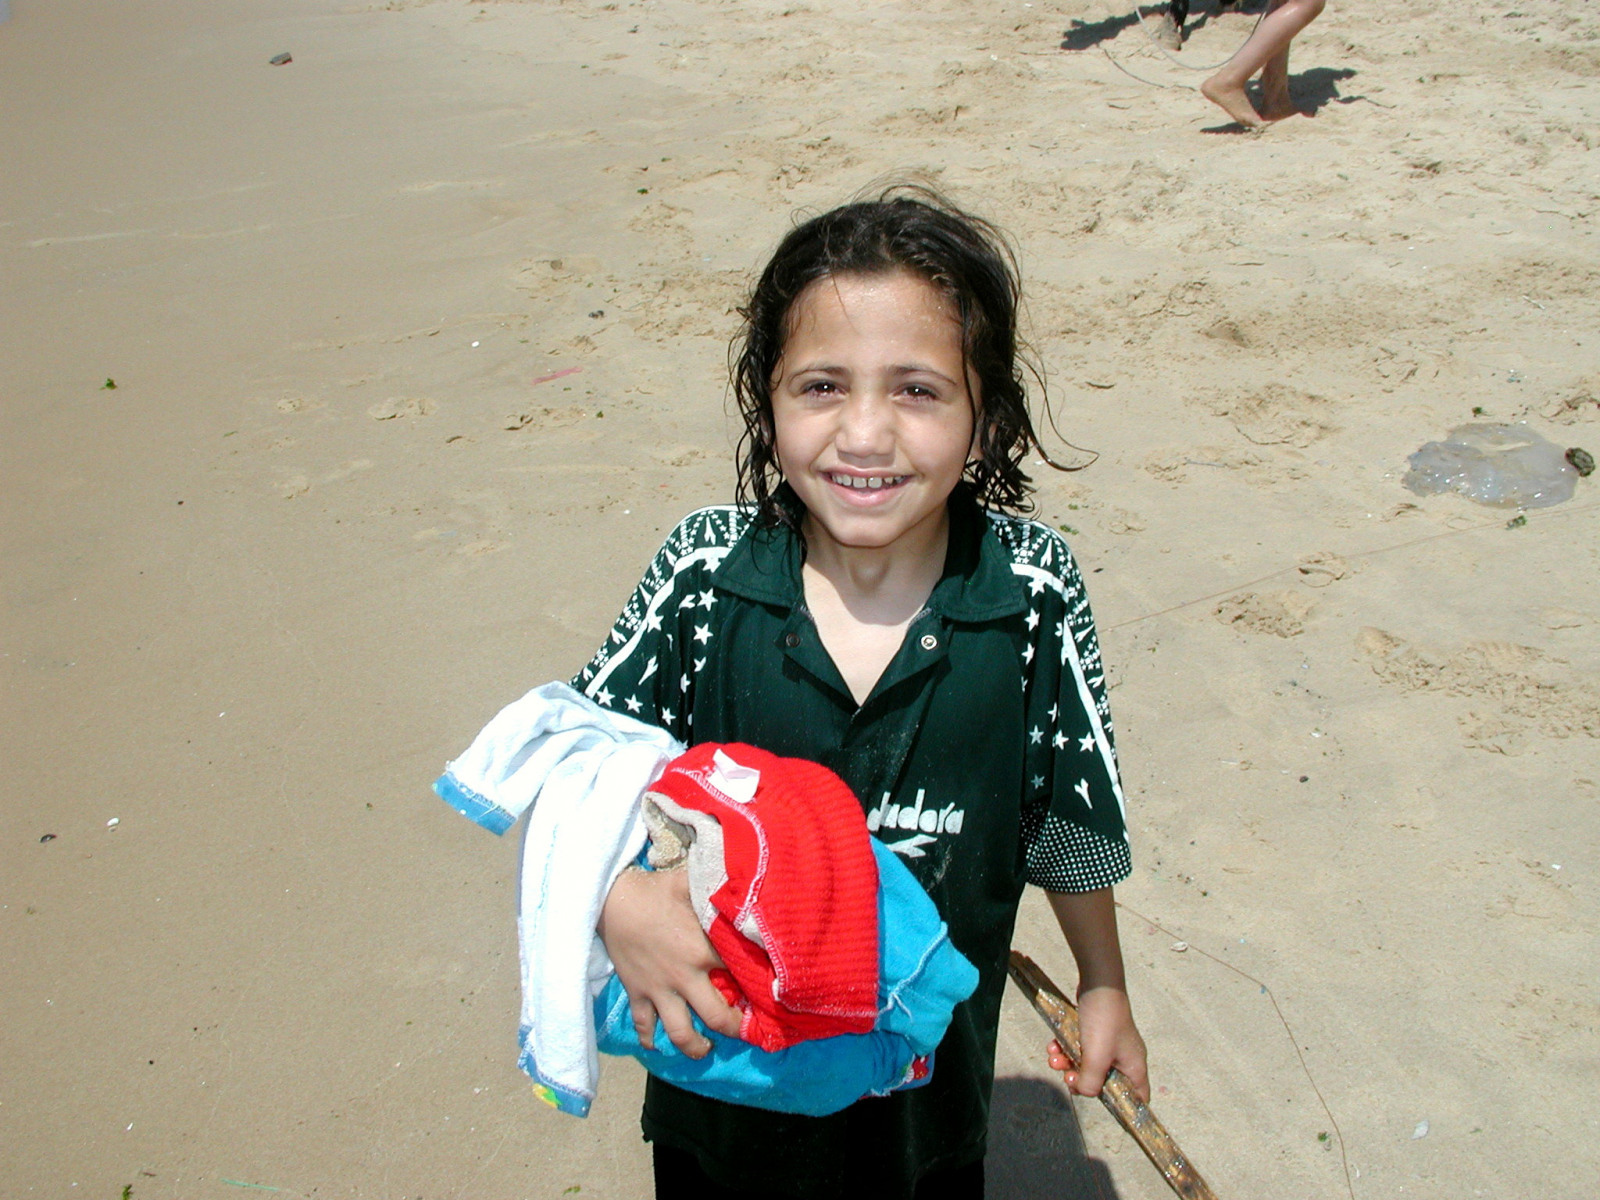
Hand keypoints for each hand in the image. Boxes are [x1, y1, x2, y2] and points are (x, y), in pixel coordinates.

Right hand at [597, 866, 741, 1058]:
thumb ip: (718, 889)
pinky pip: (644, 1026)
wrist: (611, 900)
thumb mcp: (691, 884)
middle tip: (744, 1029)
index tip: (768, 992)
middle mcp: (683, 977)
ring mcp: (658, 989)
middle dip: (734, 1027)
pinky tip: (659, 1045)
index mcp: (702, 950)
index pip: (739, 975)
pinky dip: (651, 1040)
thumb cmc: (655, 891)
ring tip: (706, 1048)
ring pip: (680, 1032)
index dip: (756, 986)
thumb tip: (745, 883)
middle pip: (716, 1016)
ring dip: (695, 1047)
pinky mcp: (637, 993)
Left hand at [1047, 986, 1148, 1101]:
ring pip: (1087, 1066)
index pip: (1137, 1098)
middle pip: (1103, 1083)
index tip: (1099, 1103)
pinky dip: (1066, 1049)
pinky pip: (1080, 1049)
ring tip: (1055, 1057)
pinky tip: (1054, 1045)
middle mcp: (1124, 1058)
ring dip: (1067, 1064)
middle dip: (1081, 1080)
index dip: (1122, 1107)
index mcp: (1134, 1067)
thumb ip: (1091, 1082)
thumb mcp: (1097, 1057)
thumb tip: (1083, 1092)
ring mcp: (1110, 1046)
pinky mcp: (1095, 1034)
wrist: (1097, 984)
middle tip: (1067, 1076)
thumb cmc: (1104, 1020)